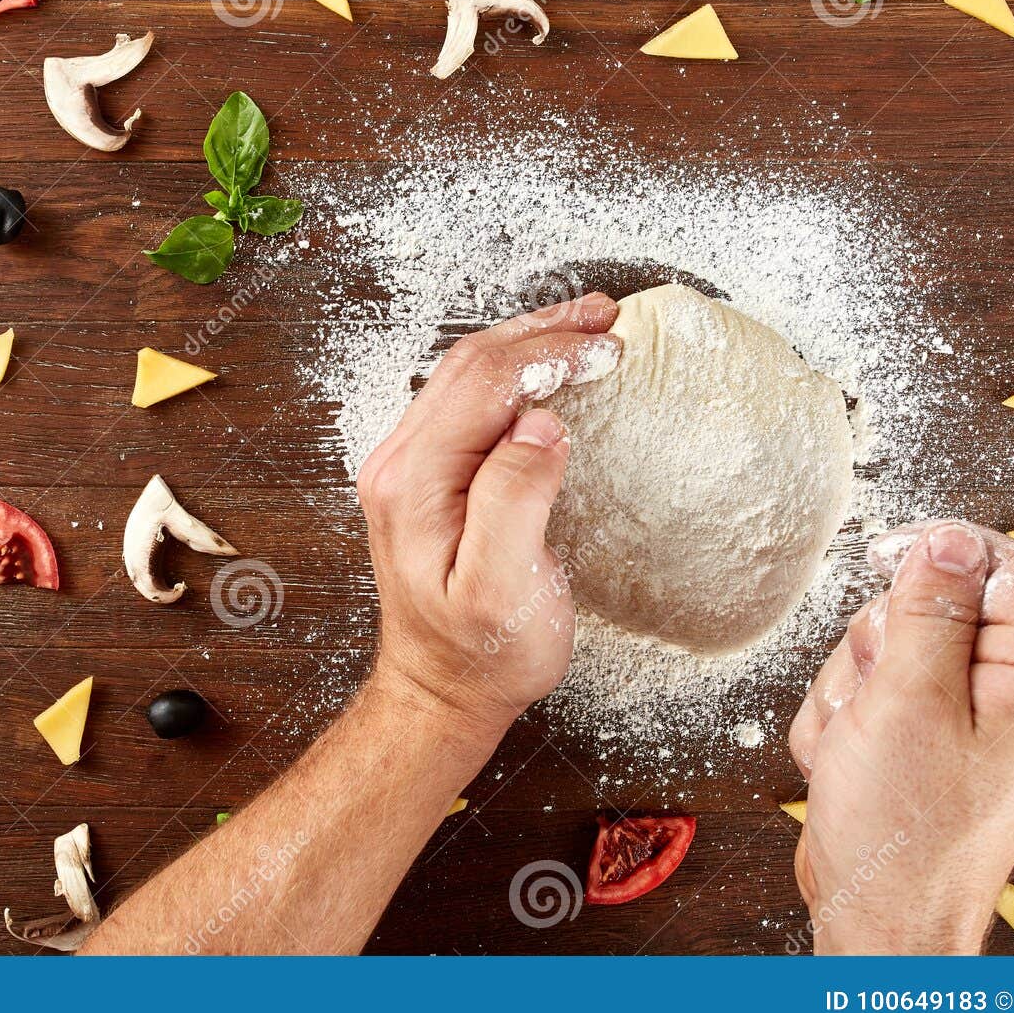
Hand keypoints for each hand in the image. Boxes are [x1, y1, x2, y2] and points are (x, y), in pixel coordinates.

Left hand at [356, 294, 621, 741]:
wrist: (441, 693)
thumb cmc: (480, 655)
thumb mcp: (504, 590)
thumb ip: (515, 501)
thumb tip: (540, 425)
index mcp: (414, 482)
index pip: (485, 384)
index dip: (550, 357)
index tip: (611, 351)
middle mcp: (401, 464)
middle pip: (472, 364)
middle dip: (544, 333)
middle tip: (610, 320)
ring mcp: (411, 466)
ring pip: (468, 374)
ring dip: (530, 343)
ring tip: (590, 325)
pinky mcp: (430, 475)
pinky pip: (471, 400)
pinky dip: (517, 372)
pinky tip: (553, 369)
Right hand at [787, 521, 1013, 953]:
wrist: (877, 918)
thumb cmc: (902, 832)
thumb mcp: (909, 702)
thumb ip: (928, 611)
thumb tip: (947, 538)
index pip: (1003, 566)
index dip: (939, 551)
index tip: (883, 558)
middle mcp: (1010, 695)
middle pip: (931, 604)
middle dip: (879, 642)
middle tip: (876, 695)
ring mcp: (963, 721)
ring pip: (887, 647)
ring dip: (852, 688)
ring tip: (858, 742)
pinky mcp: (923, 740)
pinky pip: (868, 692)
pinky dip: (844, 721)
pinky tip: (849, 761)